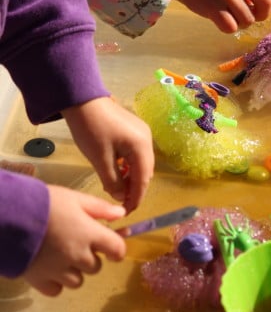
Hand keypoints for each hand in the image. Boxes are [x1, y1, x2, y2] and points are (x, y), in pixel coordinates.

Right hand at [24, 185, 125, 295]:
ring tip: (60, 255)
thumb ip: (100, 208)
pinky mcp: (40, 281)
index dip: (116, 248)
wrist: (10, 217)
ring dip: (74, 271)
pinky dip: (56, 282)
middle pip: (96, 267)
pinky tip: (49, 268)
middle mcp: (78, 256)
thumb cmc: (45, 203)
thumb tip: (122, 214)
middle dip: (90, 256)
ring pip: (78, 281)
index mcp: (89, 234)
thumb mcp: (74, 198)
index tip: (110, 245)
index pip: (117, 250)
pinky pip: (57, 290)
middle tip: (76, 242)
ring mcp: (59, 271)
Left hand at [62, 97, 153, 211]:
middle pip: (146, 171)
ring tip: (118, 190)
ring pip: (141, 163)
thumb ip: (113, 181)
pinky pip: (136, 153)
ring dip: (132, 178)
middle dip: (135, 189)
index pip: (143, 179)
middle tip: (121, 204)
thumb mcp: (100, 159)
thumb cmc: (91, 129)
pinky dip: (129, 166)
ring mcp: (142, 132)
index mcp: (141, 147)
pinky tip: (118, 171)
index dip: (136, 198)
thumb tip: (121, 197)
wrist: (82, 99)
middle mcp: (147, 139)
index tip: (126, 212)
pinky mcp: (134, 129)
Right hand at [175, 0, 270, 32]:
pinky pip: (231, 27)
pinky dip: (230, 27)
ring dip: (244, 22)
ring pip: (248, 19)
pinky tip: (223, 20)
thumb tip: (263, 0)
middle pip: (266, 4)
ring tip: (233, 16)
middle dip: (263, 14)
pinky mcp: (213, 9)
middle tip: (254, 14)